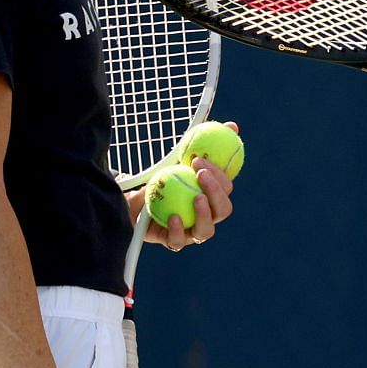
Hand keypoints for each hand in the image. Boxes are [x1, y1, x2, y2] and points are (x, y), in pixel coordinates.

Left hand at [139, 122, 238, 251]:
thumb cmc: (163, 178)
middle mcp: (207, 216)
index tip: (198, 160)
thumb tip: (232, 126)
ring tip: (196, 197)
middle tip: (201, 175)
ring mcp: (191, 232)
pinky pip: (178, 241)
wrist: (134, 198)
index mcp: (213, 196)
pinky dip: (178, 230)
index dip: (219, 174)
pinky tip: (172, 216)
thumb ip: (203, 143)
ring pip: (207, 230)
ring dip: (204, 213)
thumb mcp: (179, 157)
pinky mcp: (173, 241)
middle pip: (223, 210)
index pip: (226, 188)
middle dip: (216, 192)